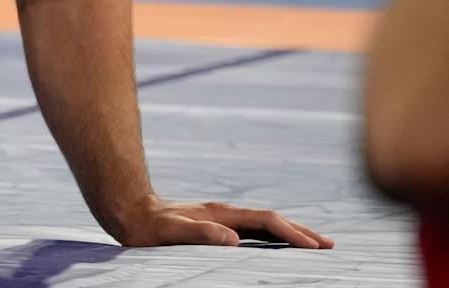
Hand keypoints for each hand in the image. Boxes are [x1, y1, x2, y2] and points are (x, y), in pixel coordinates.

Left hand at [117, 197, 332, 249]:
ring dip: (290, 233)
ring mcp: (222, 217)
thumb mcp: (170, 231)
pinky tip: (279, 246)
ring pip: (264, 224)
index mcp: (221, 213)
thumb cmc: (148, 225)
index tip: (314, 247)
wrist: (129, 210)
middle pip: (272, 220)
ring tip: (314, 245)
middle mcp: (225, 213)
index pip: (265, 221)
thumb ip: (198, 233)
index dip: (291, 233)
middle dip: (300, 231)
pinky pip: (253, 230)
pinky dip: (273, 237)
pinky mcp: (216, 224)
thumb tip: (231, 239)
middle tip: (329, 246)